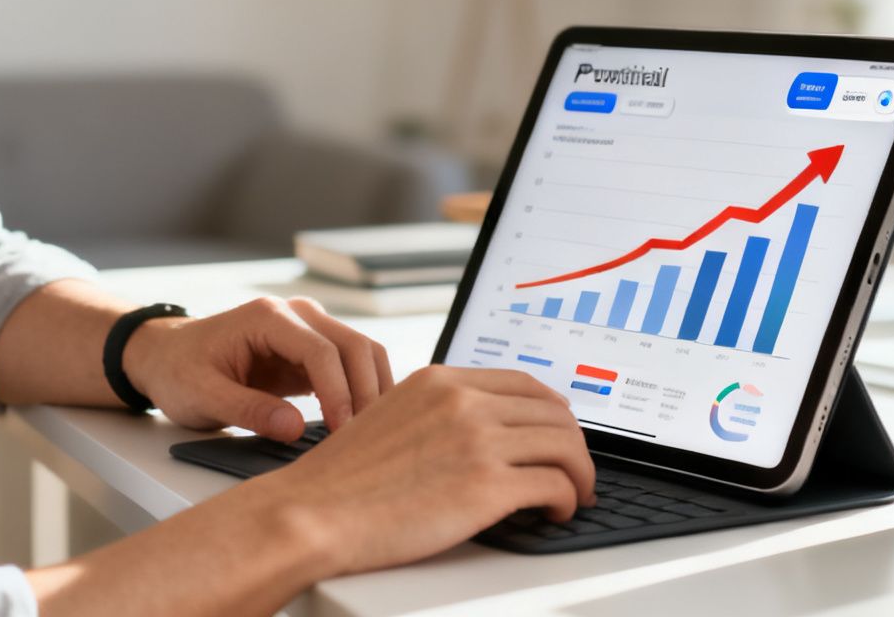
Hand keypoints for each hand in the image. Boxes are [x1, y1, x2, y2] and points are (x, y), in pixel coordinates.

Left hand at [121, 297, 392, 440]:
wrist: (169, 357)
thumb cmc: (180, 371)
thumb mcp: (202, 396)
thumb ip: (249, 411)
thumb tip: (295, 429)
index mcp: (268, 317)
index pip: (321, 351)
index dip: (338, 393)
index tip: (343, 432)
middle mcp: (296, 314)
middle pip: (354, 345)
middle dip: (365, 392)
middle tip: (365, 438)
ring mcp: (308, 329)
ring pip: (361, 352)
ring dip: (371, 389)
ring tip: (370, 433)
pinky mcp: (312, 350)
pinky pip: (350, 366)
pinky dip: (362, 391)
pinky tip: (361, 423)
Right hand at [260, 365, 596, 576]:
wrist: (314, 512)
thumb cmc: (344, 480)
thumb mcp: (391, 417)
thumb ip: (437, 412)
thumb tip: (482, 428)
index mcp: (441, 380)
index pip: (525, 383)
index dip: (553, 411)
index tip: (558, 433)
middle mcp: (464, 401)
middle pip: (554, 412)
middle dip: (574, 445)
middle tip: (576, 471)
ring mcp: (477, 441)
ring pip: (565, 446)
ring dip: (579, 474)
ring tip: (573, 495)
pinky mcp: (486, 486)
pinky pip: (556, 484)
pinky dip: (567, 499)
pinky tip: (556, 511)